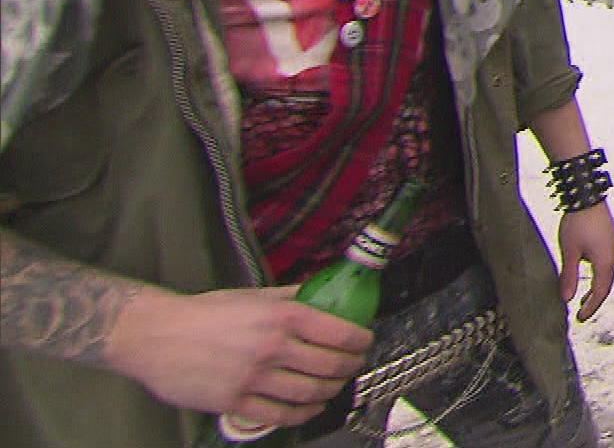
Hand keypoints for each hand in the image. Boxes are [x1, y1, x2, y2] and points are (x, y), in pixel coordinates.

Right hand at [105, 285, 370, 427]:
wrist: (156, 335)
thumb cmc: (203, 313)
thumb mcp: (253, 294)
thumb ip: (291, 296)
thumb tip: (321, 291)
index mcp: (281, 316)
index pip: (340, 332)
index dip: (361, 340)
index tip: (364, 341)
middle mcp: (272, 348)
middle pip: (332, 366)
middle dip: (351, 367)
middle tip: (353, 364)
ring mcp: (254, 379)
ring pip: (312, 393)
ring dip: (331, 392)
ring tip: (334, 385)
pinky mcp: (236, 402)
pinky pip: (282, 415)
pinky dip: (304, 413)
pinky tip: (310, 406)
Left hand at [557, 201, 613, 321]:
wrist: (587, 195)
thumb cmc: (578, 222)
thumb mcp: (569, 251)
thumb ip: (569, 276)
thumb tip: (566, 299)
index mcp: (605, 262)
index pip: (600, 293)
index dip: (591, 308)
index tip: (580, 319)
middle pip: (606, 285)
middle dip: (594, 300)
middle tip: (582, 312)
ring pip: (607, 274)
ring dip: (597, 287)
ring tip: (583, 297)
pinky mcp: (611, 238)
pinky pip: (607, 263)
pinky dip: (599, 274)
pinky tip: (589, 271)